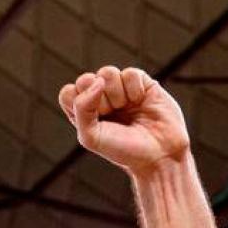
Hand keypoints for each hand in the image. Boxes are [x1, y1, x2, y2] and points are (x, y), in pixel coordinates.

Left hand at [60, 66, 190, 175]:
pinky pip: (130, 73)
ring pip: (107, 73)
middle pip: (86, 80)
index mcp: (84, 112)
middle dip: (98, 99)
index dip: (79, 102)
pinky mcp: (142, 83)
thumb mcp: (91, 137)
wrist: (159, 155)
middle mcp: (101, 99)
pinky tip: (140, 101)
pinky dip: (134, 89)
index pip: (68, 93)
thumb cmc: (123, 150)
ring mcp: (121, 89)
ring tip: (127, 108)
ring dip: (116, 93)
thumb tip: (96, 81)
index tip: (94, 120)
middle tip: (112, 115)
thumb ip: (81, 108)